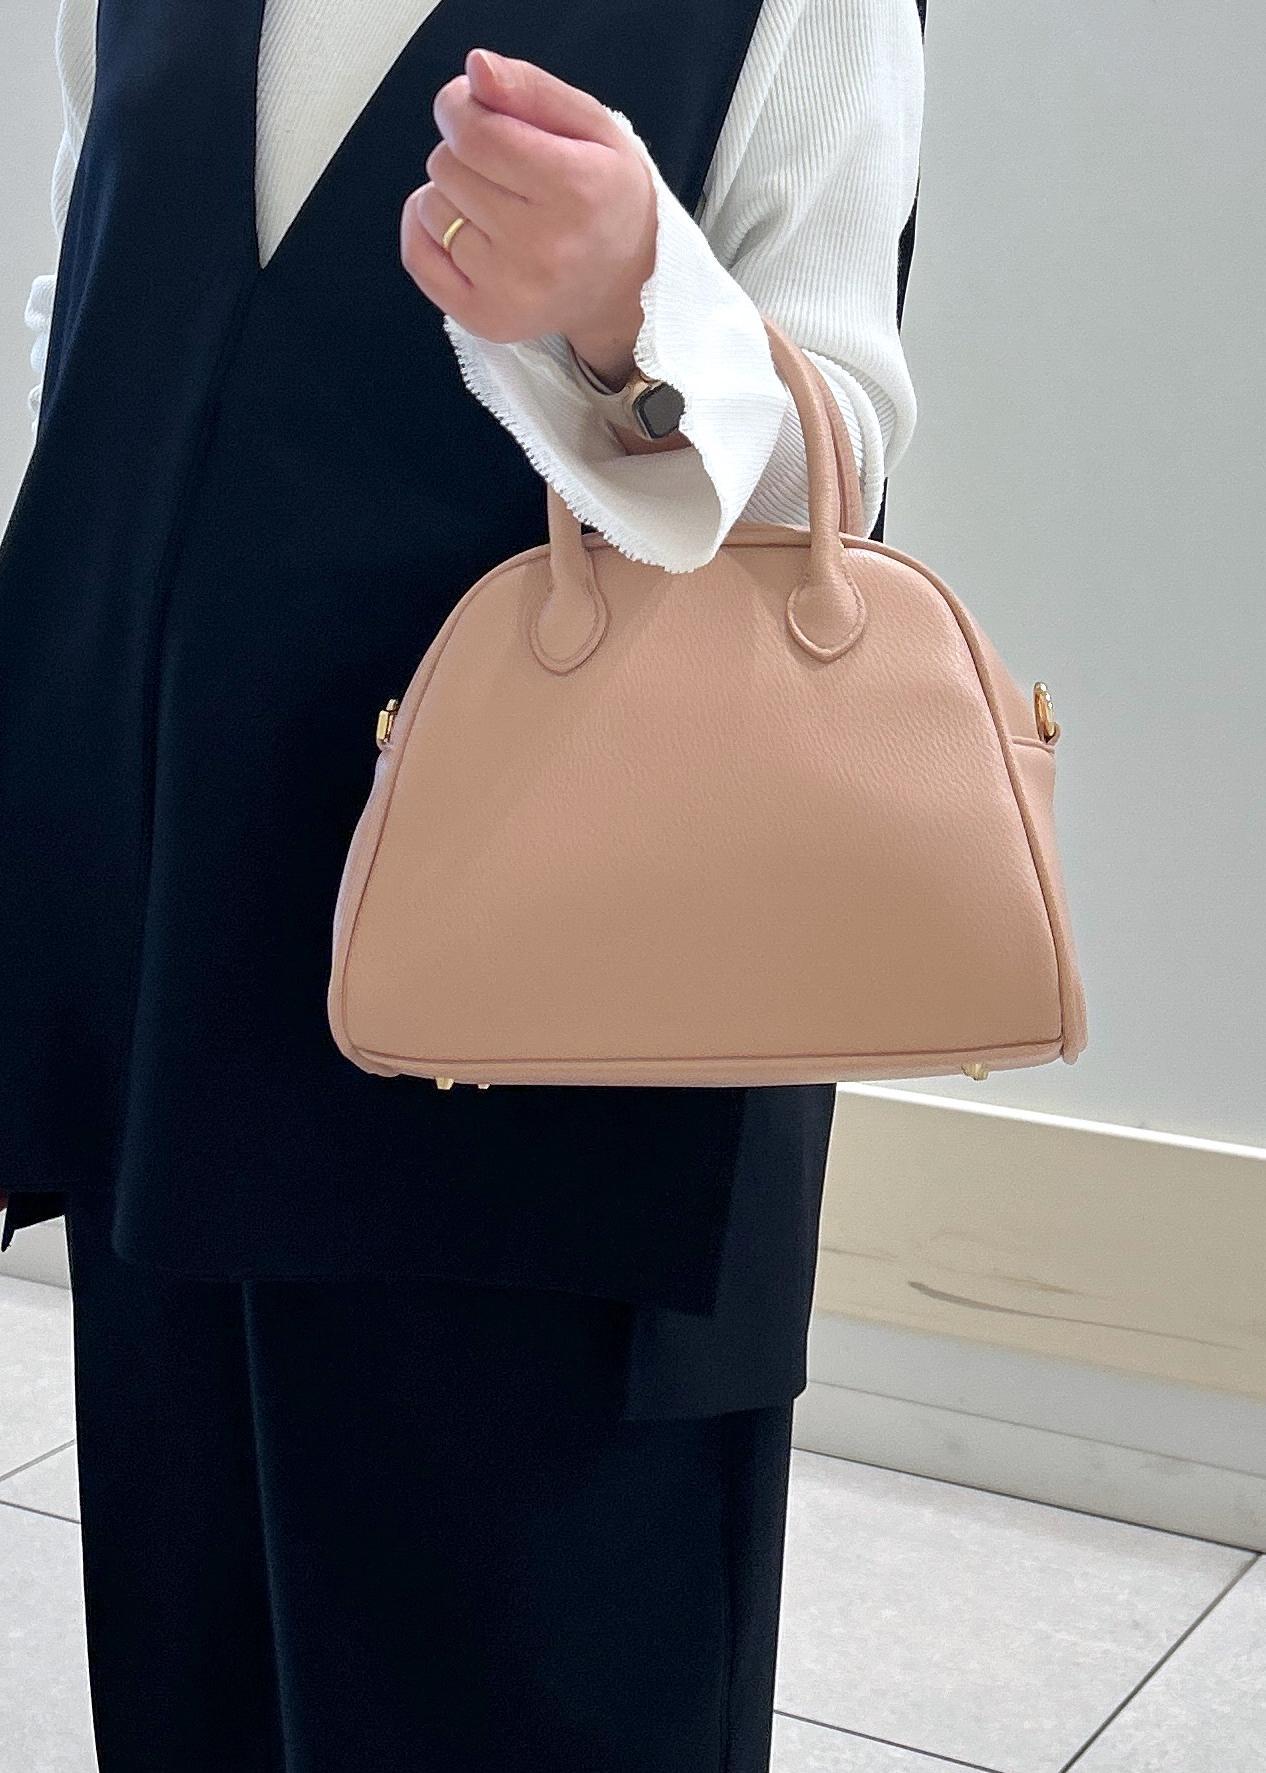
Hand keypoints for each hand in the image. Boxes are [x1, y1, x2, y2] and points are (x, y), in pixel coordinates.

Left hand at [401, 49, 657, 386]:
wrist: (623, 285)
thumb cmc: (605, 198)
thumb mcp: (592, 127)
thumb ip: (533, 90)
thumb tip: (476, 69)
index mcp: (575, 189)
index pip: (475, 133)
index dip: (460, 108)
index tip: (472, 108)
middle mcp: (542, 246)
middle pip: (447, 166)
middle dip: (464, 153)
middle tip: (502, 171)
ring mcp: (509, 290)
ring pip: (430, 207)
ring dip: (452, 196)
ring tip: (496, 209)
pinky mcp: (484, 318)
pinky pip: (417, 256)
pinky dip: (426, 231)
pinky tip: (463, 229)